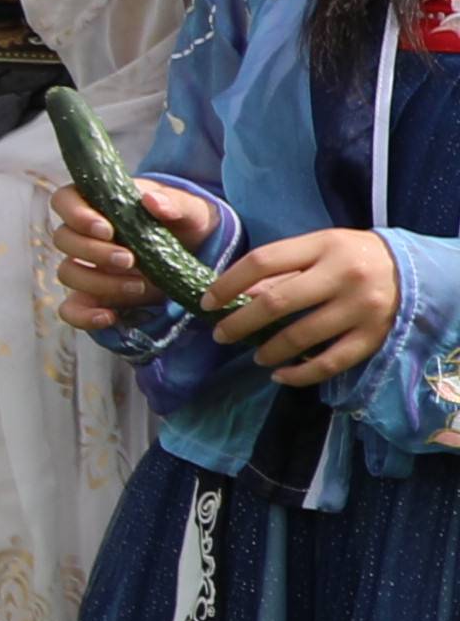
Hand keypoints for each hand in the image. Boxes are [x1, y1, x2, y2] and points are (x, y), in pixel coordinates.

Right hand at [54, 173, 224, 333]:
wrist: (197, 255)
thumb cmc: (187, 224)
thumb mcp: (192, 210)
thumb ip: (175, 203)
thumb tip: (150, 200)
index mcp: (101, 204)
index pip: (65, 200)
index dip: (75, 214)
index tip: (107, 229)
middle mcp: (86, 234)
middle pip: (63, 239)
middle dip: (94, 252)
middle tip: (130, 260)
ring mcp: (87, 266)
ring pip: (67, 272)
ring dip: (98, 282)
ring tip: (138, 285)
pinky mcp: (93, 296)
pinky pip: (71, 309)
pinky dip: (83, 316)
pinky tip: (110, 317)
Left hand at [201, 225, 408, 391]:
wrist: (413, 269)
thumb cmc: (352, 257)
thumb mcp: (318, 249)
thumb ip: (282, 268)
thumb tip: (235, 295)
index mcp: (324, 245)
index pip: (262, 262)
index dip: (228, 284)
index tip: (207, 302)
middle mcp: (344, 275)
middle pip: (276, 302)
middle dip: (239, 323)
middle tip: (220, 335)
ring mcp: (361, 308)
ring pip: (300, 336)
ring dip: (268, 350)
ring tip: (256, 355)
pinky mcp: (373, 336)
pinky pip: (329, 362)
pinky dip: (300, 374)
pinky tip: (280, 375)